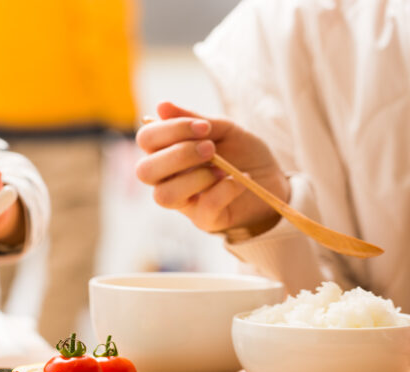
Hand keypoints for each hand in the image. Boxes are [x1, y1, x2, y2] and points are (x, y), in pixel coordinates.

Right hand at [135, 102, 289, 234]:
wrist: (273, 179)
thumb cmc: (242, 153)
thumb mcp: (222, 129)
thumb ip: (194, 120)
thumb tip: (161, 106)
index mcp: (166, 152)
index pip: (146, 140)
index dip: (169, 131)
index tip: (204, 127)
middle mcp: (167, 179)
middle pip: (145, 171)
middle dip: (178, 155)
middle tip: (210, 148)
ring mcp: (184, 202)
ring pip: (164, 195)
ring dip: (195, 177)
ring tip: (223, 169)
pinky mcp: (205, 220)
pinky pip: (204, 207)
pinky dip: (225, 190)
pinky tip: (241, 180)